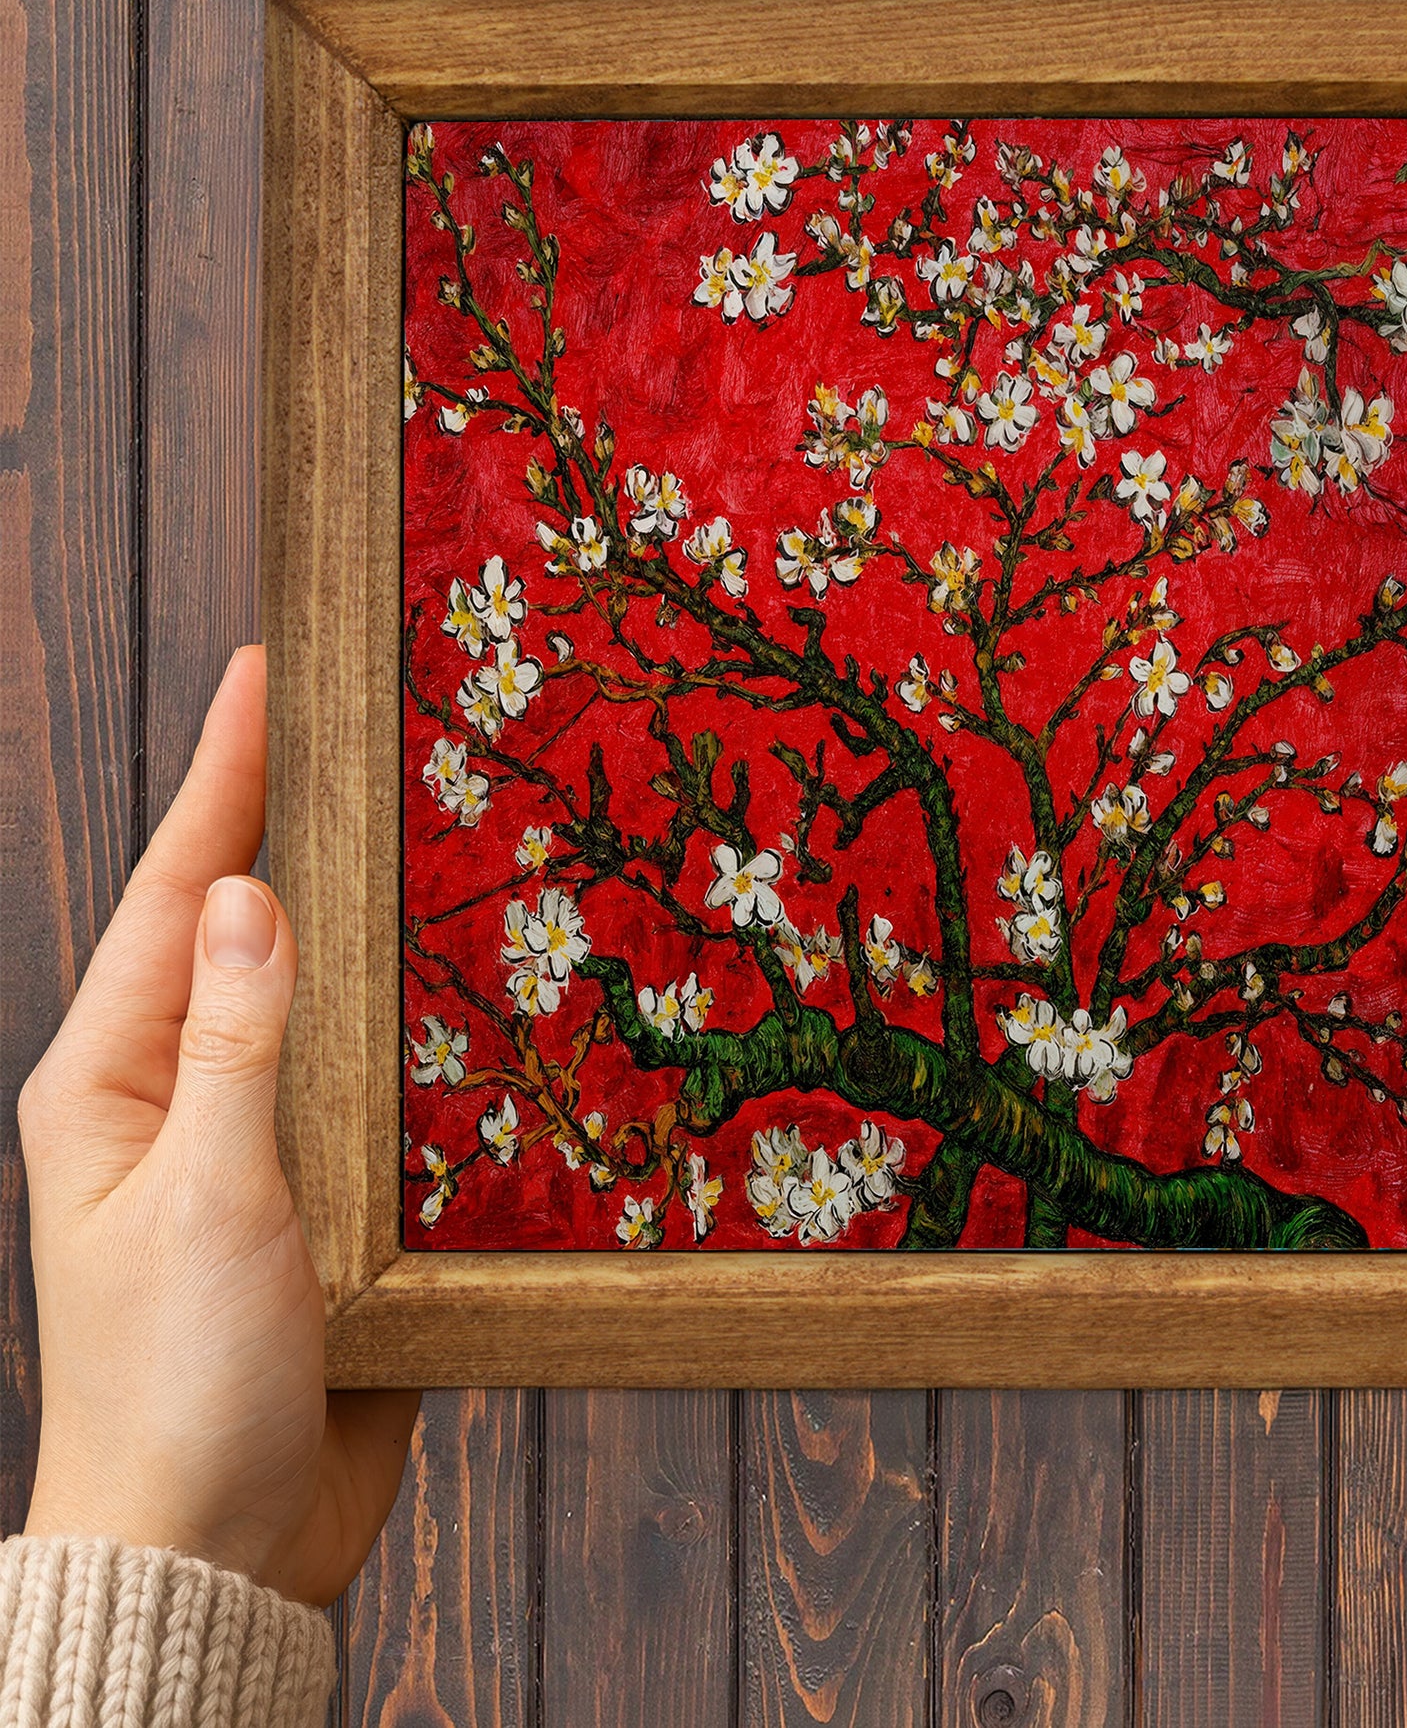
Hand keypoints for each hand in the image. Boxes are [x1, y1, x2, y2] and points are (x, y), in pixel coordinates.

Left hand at [18, 647, 417, 1605]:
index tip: (267, 671)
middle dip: (299, 823)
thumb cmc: (178, 1384)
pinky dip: (419, 1024)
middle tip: (370, 723)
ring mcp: (255, 1144)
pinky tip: (479, 986)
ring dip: (373, 919)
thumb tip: (248, 891)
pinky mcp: (327, 1197)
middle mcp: (177, 1095)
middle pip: (246, 926)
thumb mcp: (207, 1198)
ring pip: (320, 999)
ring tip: (438, 826)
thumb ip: (235, 1042)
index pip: (175, 890)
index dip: (222, 776)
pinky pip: (376, 1082)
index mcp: (110, 1079)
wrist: (216, 1551)